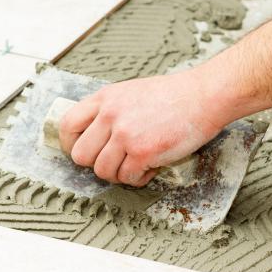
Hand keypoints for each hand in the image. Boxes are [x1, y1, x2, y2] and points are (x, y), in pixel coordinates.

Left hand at [59, 69, 225, 186]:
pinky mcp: (143, 152)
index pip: (67, 125)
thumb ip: (108, 110)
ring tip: (136, 165)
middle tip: (114, 162)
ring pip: (102, 171)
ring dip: (118, 174)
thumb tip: (93, 137)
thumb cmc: (172, 96)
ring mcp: (125, 134)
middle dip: (95, 164)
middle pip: (80, 155)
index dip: (70, 144)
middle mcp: (110, 115)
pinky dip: (138, 179)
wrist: (203, 96)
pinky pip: (127, 178)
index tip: (83, 152)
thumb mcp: (129, 92)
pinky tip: (151, 168)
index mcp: (105, 98)